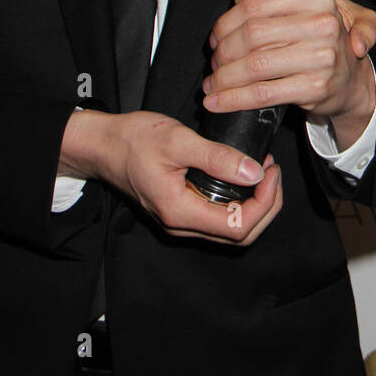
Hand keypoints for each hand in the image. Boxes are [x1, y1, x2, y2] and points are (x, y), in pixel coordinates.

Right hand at [59, 109, 281, 244]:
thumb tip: (254, 172)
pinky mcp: (181, 210)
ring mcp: (180, 220)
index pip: (238, 227)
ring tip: (262, 171)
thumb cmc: (133, 140)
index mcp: (180, 211)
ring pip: (230, 229)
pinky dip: (239, 201)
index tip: (270, 172)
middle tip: (272, 172)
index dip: (265, 202)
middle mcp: (181, 224)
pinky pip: (218, 217)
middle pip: (240, 235)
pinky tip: (243, 174)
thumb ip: (217, 157)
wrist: (103, 145)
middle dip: (266, 206)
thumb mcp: (178, 140)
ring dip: (255, 204)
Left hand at [204, 0, 375, 149]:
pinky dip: (233, 99)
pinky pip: (262, 93)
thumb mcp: (297, 6)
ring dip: (224, 78)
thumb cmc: (316, 40)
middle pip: (252, 35)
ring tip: (212, 83)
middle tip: (214, 62)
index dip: (225, 23)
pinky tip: (217, 100)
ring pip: (254, 65)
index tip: (215, 37)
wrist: (348, 81)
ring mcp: (322, 56)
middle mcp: (323, 23)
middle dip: (223, 52)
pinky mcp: (315, 87)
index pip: (255, 5)